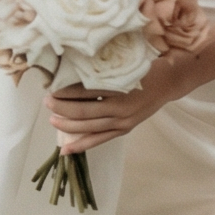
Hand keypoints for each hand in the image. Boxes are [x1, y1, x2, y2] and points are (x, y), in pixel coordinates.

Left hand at [48, 55, 187, 147]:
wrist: (168, 82)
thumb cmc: (144, 67)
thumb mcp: (123, 64)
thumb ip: (102, 70)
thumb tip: (71, 71)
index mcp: (118, 87)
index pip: (84, 91)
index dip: (65, 91)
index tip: (51, 86)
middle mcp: (120, 107)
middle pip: (82, 111)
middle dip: (60, 108)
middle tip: (47, 101)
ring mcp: (122, 122)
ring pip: (87, 127)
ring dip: (66, 125)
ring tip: (51, 119)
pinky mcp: (123, 130)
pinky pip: (98, 140)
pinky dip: (81, 145)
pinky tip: (65, 149)